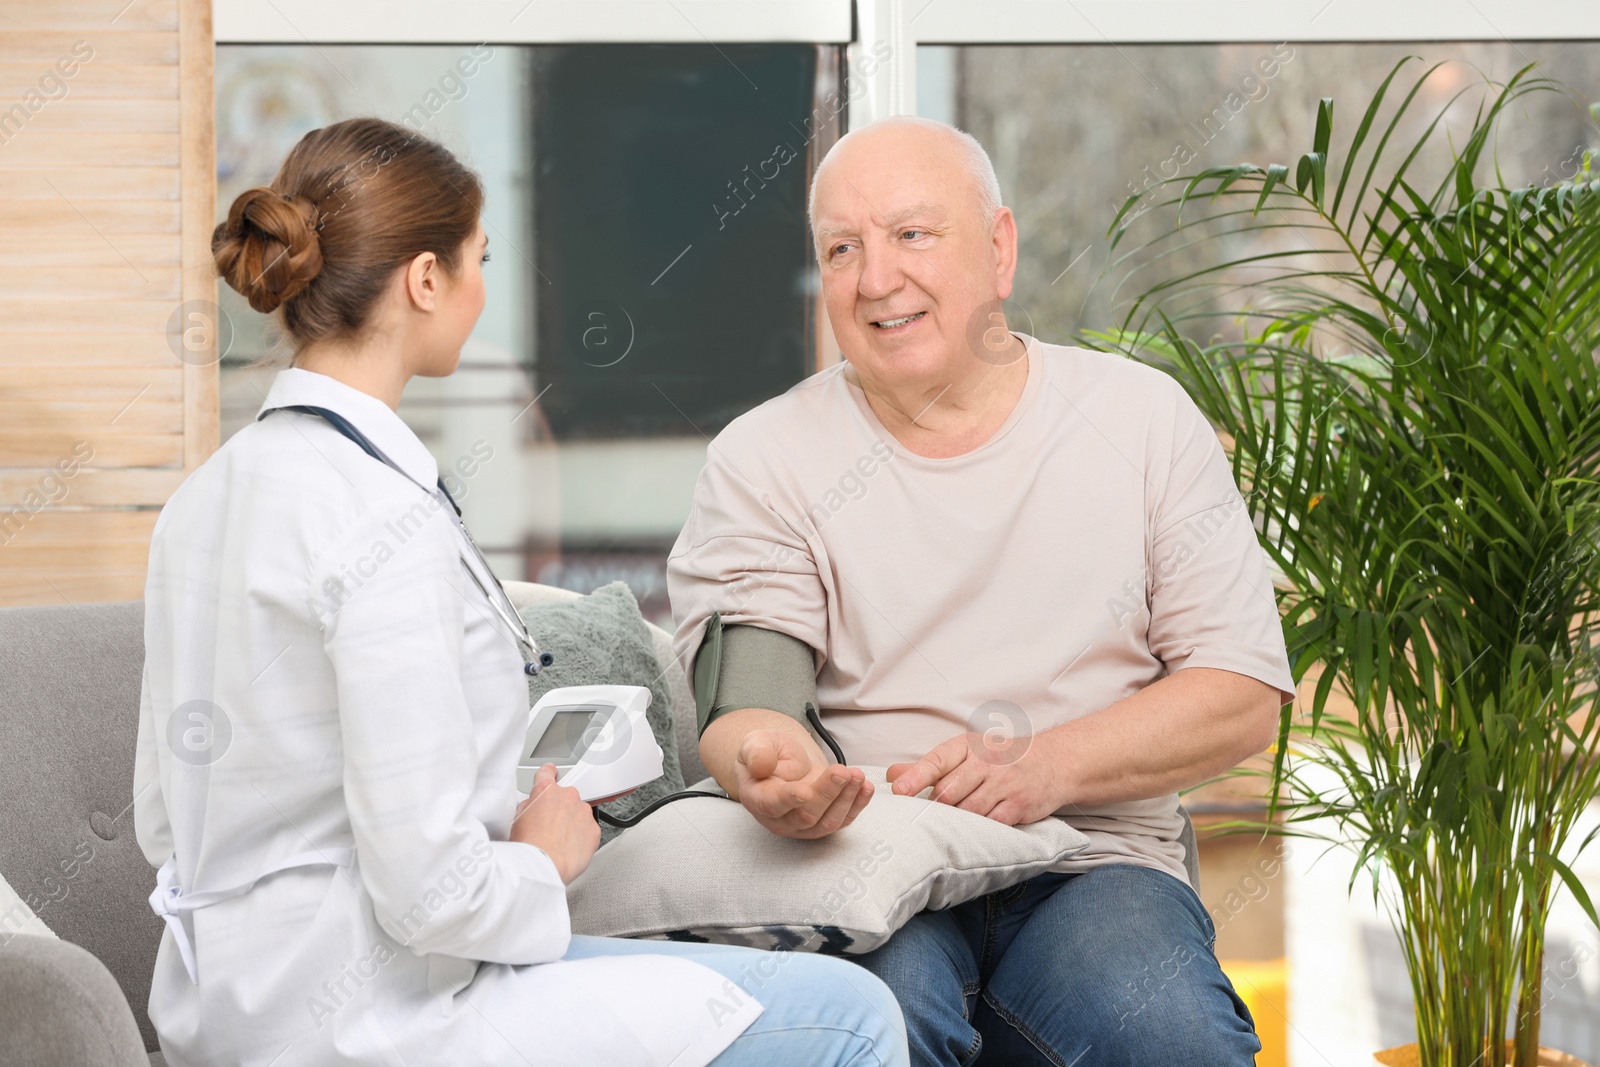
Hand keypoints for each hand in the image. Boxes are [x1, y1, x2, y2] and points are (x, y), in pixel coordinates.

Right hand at [509, 763, 600, 882]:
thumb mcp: (517, 818)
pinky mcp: (594, 829)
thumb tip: (534, 806)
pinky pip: (588, 829)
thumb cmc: (529, 846)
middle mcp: (567, 796)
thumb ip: (529, 805)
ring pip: (578, 813)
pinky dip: (581, 837)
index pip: (547, 773)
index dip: (548, 773)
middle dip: (559, 808)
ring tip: (558, 841)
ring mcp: (583, 811)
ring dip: (571, 822)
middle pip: (565, 797)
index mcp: (546, 790)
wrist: (544, 865)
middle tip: (549, 826)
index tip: (551, 773)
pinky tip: (569, 848)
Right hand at [733, 728, 873, 839]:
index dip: (789, 799)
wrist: (780, 762)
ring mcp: (803, 825)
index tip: (805, 791)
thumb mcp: (755, 743)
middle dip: (827, 793)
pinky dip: (857, 805)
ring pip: (827, 821)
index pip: (773, 804)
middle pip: (806, 815)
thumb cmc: (766, 753)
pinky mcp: (824, 822)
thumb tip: (761, 766)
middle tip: (842, 772)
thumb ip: (756, 752)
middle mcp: (780, 819)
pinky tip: (866, 787)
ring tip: (857, 775)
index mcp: (758, 799)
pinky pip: (843, 820)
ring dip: (846, 799)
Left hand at [887, 730, 1063, 825]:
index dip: (915, 777)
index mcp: (968, 746)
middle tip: (929, 816)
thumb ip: (929, 766)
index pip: (937, 761)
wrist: (1054, 761)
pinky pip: (990, 824)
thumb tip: (891, 775)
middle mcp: (986, 763)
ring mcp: (1004, 785)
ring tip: (954, 822)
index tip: (898, 791)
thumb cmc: (1001, 758)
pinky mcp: (1018, 806)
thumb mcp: (967, 753)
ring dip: (956, 820)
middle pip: (948, 792)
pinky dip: (980, 829)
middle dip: (936, 807)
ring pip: (967, 811)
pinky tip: (976, 828)